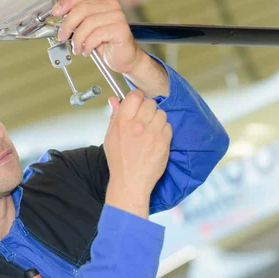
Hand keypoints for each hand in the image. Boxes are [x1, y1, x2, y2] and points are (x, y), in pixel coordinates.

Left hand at [52, 0, 143, 74]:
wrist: (124, 59)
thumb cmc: (107, 45)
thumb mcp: (88, 31)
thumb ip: (78, 22)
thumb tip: (61, 20)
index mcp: (102, 3)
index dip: (66, 3)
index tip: (56, 12)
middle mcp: (111, 7)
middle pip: (82, 9)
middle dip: (68, 24)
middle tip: (62, 36)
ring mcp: (117, 17)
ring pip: (88, 24)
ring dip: (78, 39)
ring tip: (78, 48)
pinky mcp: (120, 29)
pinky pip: (96, 35)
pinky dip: (88, 45)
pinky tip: (87, 50)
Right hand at [103, 91, 171, 217]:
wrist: (130, 181)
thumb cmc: (119, 161)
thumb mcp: (110, 137)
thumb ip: (115, 116)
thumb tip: (114, 100)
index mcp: (122, 122)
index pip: (135, 96)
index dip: (137, 98)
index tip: (138, 103)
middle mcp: (138, 125)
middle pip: (150, 103)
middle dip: (148, 109)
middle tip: (144, 119)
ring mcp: (152, 133)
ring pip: (161, 113)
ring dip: (157, 119)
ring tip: (151, 130)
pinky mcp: (163, 141)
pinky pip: (168, 126)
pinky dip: (164, 130)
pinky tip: (156, 139)